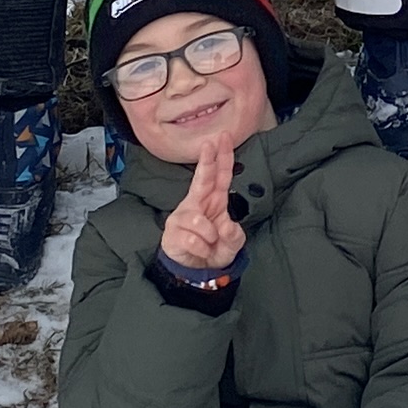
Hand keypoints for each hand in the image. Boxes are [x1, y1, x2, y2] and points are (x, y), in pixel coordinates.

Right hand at [157, 132, 246, 274]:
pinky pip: (192, 240)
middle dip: (207, 161)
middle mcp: (197, 203)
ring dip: (209, 237)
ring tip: (209, 245)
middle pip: (203, 179)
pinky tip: (200, 251)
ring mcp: (183, 216)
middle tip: (209, 144)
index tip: (224, 137)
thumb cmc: (214, 249)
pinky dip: (201, 249)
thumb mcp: (232, 244)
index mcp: (214, 200)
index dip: (223, 157)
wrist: (195, 270)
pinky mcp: (172, 232)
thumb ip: (234, 235)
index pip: (220, 175)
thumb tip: (225, 225)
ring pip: (199, 221)